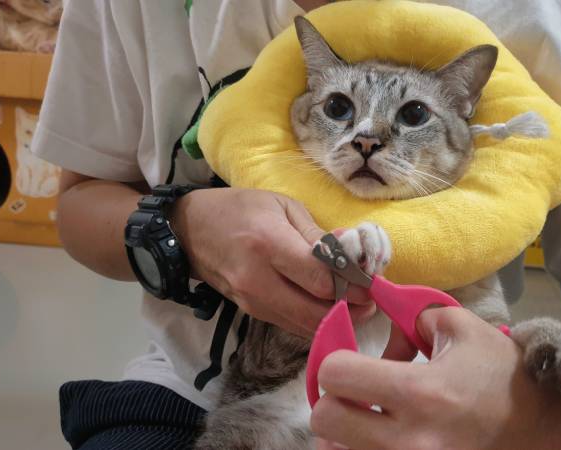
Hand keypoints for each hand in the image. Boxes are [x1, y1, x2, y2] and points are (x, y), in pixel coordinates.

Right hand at [170, 187, 374, 336]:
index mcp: (269, 244)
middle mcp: (259, 279)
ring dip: (335, 320)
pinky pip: (291, 324)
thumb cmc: (240, 209)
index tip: (371, 282)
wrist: (189, 231)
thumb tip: (350, 256)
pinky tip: (331, 309)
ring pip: (304, 324)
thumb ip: (316, 235)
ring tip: (357, 308)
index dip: (352, 285)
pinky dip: (314, 321)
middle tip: (371, 303)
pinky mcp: (251, 312)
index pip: (319, 278)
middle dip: (350, 310)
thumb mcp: (282, 206)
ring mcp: (253, 301)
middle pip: (315, 311)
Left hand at [311, 307, 560, 449]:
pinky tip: (381, 437)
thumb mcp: (463, 328)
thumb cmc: (502, 375)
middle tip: (357, 392)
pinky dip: (362, 449)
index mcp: (421, 392)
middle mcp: (409, 440)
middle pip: (324, 420)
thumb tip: (381, 323)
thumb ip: (414, 316)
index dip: (338, 361)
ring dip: (344, 430)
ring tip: (369, 417)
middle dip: (335, 398)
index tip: (354, 361)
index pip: (335, 375)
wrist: (543, 428)